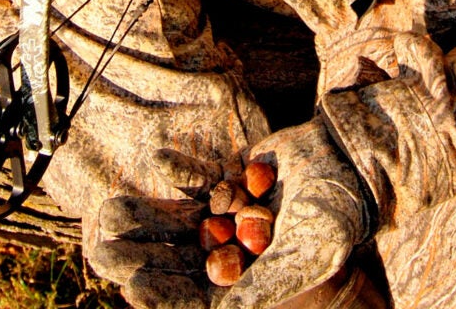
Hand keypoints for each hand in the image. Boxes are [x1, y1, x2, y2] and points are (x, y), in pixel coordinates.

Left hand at [88, 120, 372, 308]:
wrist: (351, 160)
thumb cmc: (337, 214)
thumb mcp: (308, 253)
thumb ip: (265, 286)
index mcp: (251, 282)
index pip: (198, 297)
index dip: (167, 294)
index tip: (136, 287)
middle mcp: (236, 254)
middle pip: (179, 261)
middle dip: (142, 257)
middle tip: (104, 250)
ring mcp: (232, 219)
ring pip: (180, 225)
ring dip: (147, 220)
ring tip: (111, 212)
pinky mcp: (235, 184)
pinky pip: (200, 186)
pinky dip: (177, 181)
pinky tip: (151, 170)